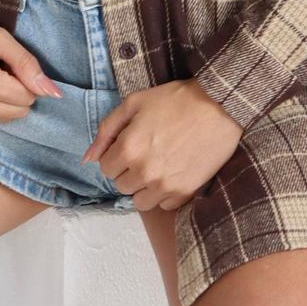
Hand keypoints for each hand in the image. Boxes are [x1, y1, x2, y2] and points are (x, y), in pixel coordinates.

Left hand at [80, 78, 243, 210]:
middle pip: (121, 186)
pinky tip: (173, 171)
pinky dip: (164, 192)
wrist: (219, 106)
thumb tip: (87, 159)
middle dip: (127, 171)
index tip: (129, 144)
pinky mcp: (185, 193)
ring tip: (157, 165)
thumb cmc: (174, 100)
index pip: (105, 168)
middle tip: (145, 152)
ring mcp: (165, 185)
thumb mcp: (134, 103)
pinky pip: (163, 205)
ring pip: (140, 201)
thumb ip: (106, 130)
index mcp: (129, 148)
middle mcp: (144, 172)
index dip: (115, 155)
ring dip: (143, 186)